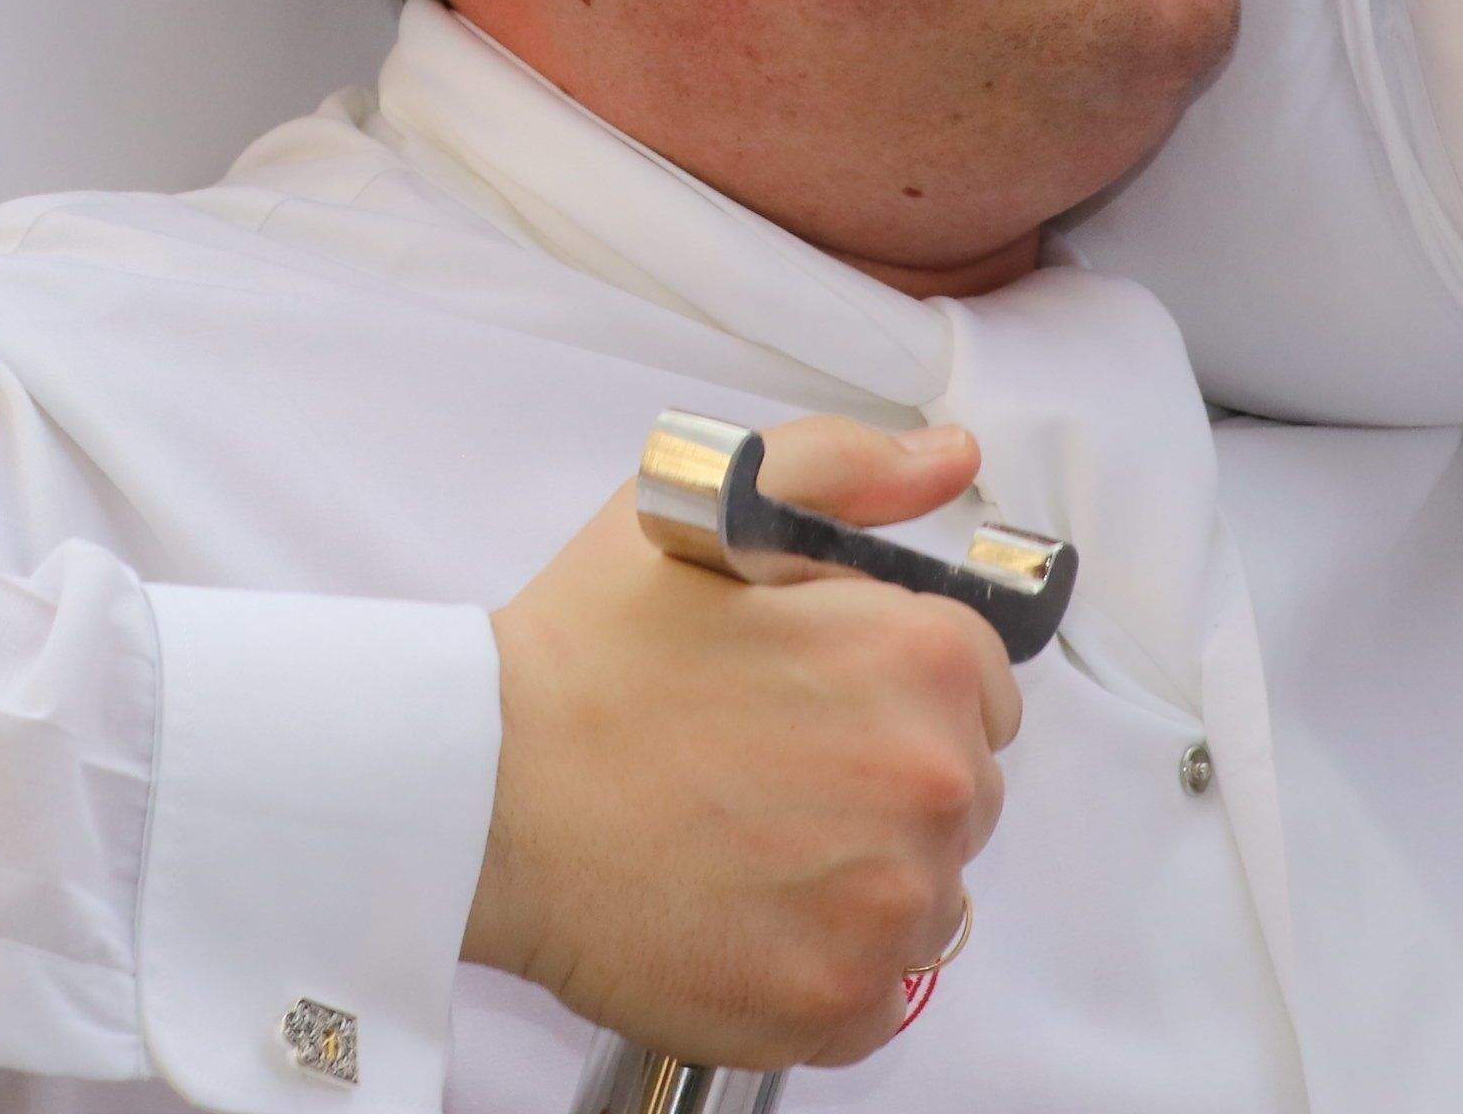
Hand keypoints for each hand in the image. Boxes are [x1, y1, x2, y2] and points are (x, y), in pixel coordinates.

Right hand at [465, 419, 1017, 1068]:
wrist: (480, 791)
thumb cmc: (587, 655)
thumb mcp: (711, 509)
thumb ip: (849, 469)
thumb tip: (953, 459)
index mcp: (919, 657)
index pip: (982, 684)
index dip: (897, 685)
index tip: (820, 699)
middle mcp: (933, 785)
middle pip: (962, 793)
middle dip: (886, 778)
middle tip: (765, 768)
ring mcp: (889, 908)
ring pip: (925, 898)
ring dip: (860, 877)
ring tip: (744, 844)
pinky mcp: (836, 1004)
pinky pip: (877, 994)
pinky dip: (822, 965)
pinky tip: (739, 913)